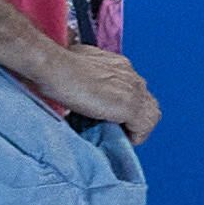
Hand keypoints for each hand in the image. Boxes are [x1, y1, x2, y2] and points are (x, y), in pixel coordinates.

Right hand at [43, 45, 164, 139]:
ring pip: (150, 115)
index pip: (134, 89)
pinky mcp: (129, 106)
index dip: (124, 106)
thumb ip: (86, 77)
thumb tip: (78, 88)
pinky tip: (117, 139)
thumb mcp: (76, 66)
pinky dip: (134, 137)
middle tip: (115, 129)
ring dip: (136, 129)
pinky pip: (144, 127)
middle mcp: (130, 75)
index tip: (109, 116)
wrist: (53, 66)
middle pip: (147, 102)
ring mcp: (133, 90)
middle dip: (134, 118)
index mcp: (118, 65)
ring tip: (118, 137)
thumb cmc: (55, 66)